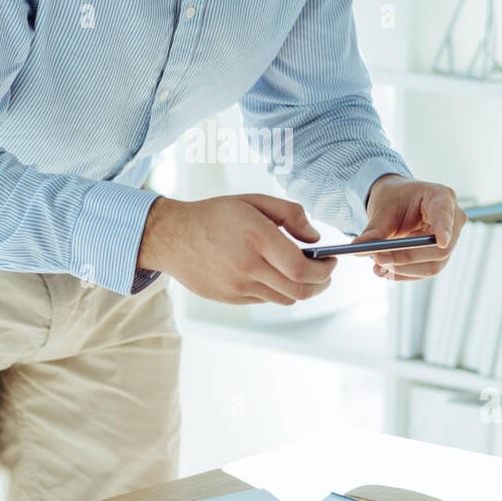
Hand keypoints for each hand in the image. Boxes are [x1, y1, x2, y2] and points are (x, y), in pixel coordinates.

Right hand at [137, 193, 335, 304]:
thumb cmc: (214, 214)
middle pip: (300, 291)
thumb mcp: (254, 201)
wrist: (171, 236)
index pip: (302, 269)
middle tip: (325, 273)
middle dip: (321, 285)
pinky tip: (273, 274)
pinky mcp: (230, 298)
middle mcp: (248, 267)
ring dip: (301, 289)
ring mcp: (238, 287)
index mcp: (257, 239)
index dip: (324, 270)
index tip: (330, 262)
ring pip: (285, 299)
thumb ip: (291, 214)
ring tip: (301, 273)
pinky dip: (278, 290)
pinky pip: (265, 300)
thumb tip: (315, 239)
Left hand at [352, 175, 465, 280]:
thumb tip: (359, 247)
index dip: (445, 229)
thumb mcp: (382, 208)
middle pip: (439, 249)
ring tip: (377, 267)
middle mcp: (452, 220)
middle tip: (379, 259)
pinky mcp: (439, 257)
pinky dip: (403, 274)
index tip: (441, 242)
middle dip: (407, 258)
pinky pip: (424, 272)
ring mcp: (449, 241)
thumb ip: (374, 229)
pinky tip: (384, 271)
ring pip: (433, 266)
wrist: (397, 203)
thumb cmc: (394, 198)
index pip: (446, 215)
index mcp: (441, 197)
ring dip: (403, 270)